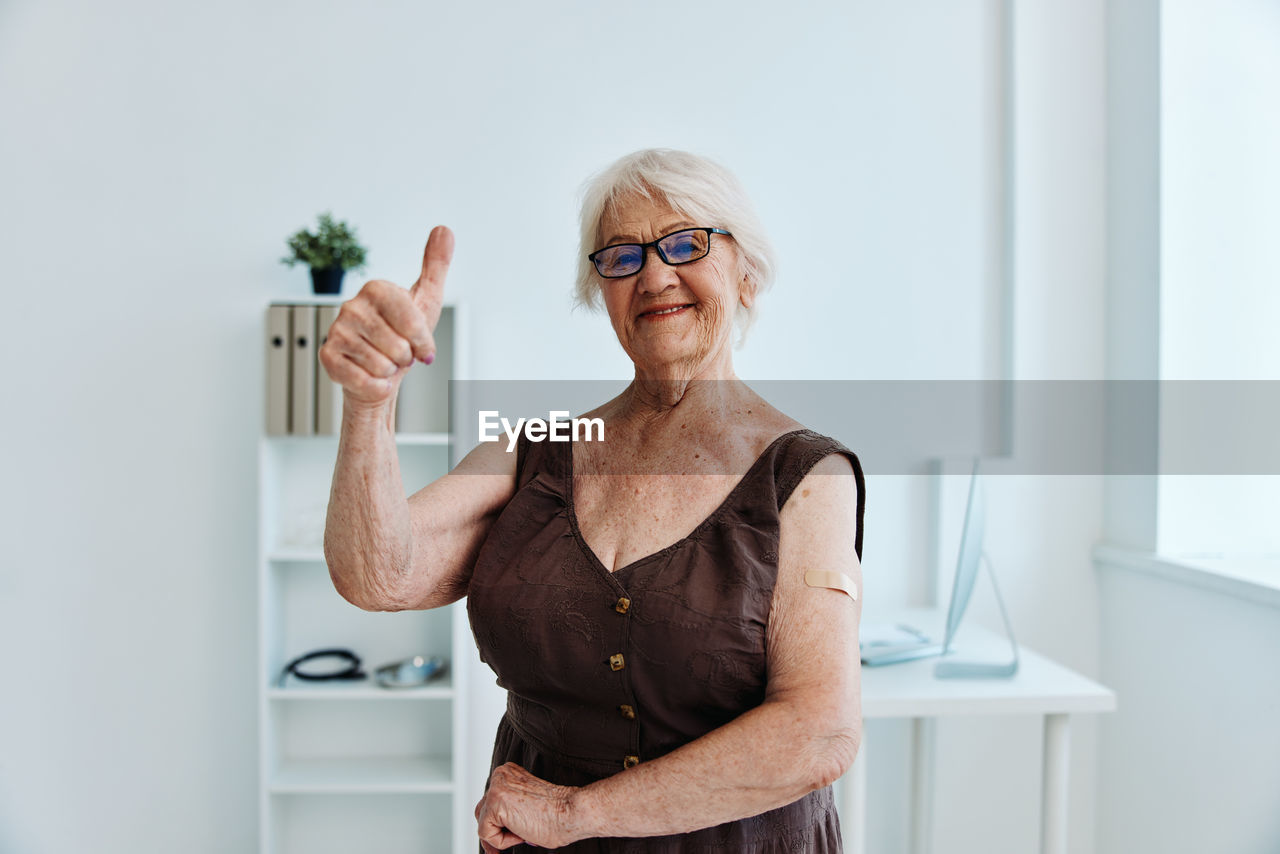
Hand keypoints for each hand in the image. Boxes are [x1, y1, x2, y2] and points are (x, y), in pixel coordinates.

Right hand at [318, 225, 453, 411]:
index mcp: (376, 289)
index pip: (412, 321)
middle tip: (399, 354)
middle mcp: (351, 306)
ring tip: (383, 362)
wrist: (379, 372)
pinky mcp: (328, 356)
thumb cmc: (404, 336)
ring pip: (382, 366)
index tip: (424, 347)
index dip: (423, 341)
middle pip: (398, 347)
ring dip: (390, 372)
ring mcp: (336, 331)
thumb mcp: (426, 300)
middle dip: (406, 358)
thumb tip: (444, 229)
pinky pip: (365, 380)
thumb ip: (435, 265)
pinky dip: (376, 386)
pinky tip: (370, 375)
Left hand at [475, 763, 583, 851]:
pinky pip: (485, 833)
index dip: (500, 823)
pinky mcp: (495, 802)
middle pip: (482, 811)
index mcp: (509, 773)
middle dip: (495, 830)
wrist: (572, 812)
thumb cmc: (558, 813)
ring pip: (483, 823)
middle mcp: (500, 775)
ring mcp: (496, 787)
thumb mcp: (527, 803)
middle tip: (515, 839)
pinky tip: (522, 833)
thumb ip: (510, 806)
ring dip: (501, 836)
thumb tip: (495, 827)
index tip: (511, 834)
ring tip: (524, 833)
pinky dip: (502, 842)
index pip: (491, 802)